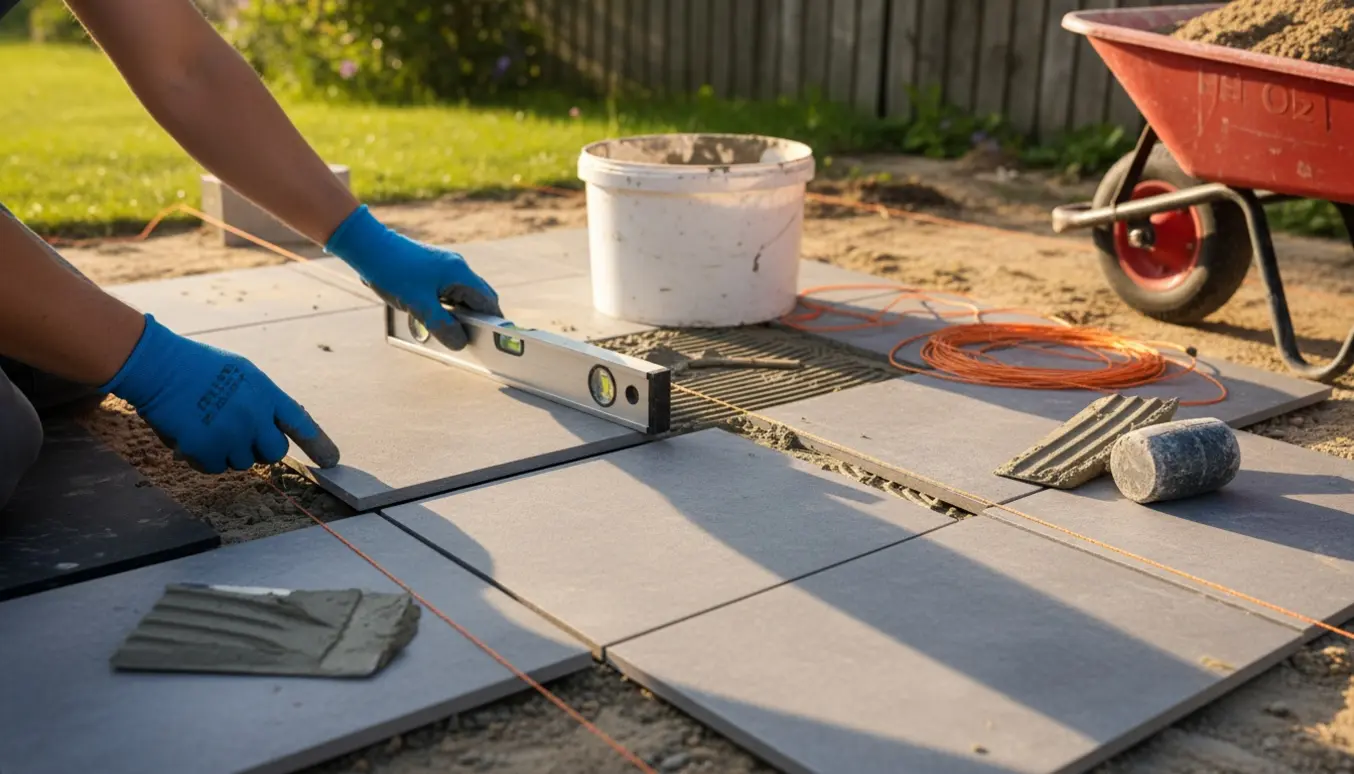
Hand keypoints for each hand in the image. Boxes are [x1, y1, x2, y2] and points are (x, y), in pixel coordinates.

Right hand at [101, 315, 339, 473]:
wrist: (159, 366)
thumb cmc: (197, 367)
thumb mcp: (241, 374)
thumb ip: (260, 401)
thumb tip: (268, 430)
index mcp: (266, 393)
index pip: (300, 423)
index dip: (318, 444)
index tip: (332, 461)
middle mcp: (254, 415)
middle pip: (273, 452)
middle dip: (260, 449)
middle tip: (238, 435)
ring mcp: (231, 433)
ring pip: (242, 462)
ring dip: (227, 451)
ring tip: (206, 425)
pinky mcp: (206, 449)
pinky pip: (215, 467)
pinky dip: (204, 458)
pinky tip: (191, 436)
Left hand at [325, 205, 501, 349]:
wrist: (368, 246)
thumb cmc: (393, 272)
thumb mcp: (419, 305)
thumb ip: (443, 326)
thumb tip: (460, 342)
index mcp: (459, 274)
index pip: (487, 302)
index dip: (493, 322)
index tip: (495, 340)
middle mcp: (457, 267)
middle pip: (479, 297)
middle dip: (479, 319)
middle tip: (473, 339)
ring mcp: (445, 266)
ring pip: (462, 294)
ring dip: (462, 313)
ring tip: (453, 331)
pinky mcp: (432, 268)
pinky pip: (449, 289)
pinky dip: (449, 305)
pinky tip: (436, 316)